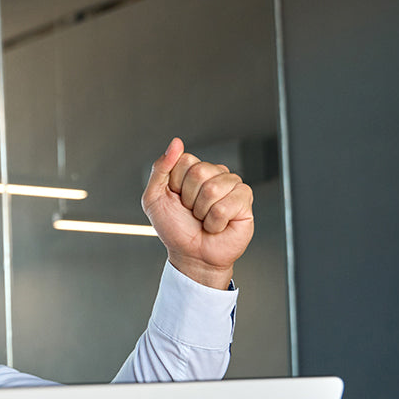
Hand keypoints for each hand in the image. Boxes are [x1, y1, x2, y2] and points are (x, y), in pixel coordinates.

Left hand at [141, 138, 253, 288]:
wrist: (191, 255)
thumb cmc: (175, 229)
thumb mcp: (154, 198)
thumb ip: (160, 169)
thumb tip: (176, 143)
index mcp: (193, 169)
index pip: (184, 160)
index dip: (175, 185)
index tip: (177, 199)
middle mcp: (214, 173)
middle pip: (199, 171)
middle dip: (189, 199)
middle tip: (192, 212)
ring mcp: (232, 184)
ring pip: (213, 188)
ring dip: (202, 212)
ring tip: (204, 219)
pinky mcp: (244, 199)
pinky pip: (226, 205)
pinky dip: (215, 222)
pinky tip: (217, 225)